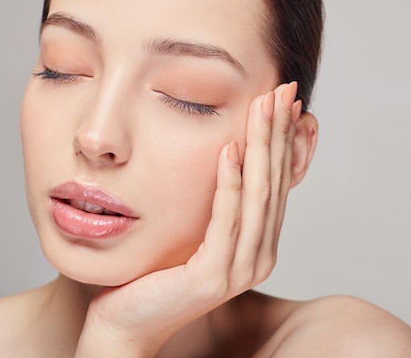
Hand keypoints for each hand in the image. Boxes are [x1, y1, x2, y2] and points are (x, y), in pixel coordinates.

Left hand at [75, 82, 302, 357]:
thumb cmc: (156, 270)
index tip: (285, 98)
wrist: (125, 321)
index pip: (278, 180)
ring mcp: (240, 269)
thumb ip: (219, 199)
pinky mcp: (214, 277)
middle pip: (274, 182)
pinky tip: (228, 149)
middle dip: (278, 132)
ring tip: (262, 106)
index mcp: (258, 242)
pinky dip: (229, 183)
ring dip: (260, 147)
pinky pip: (226, 221)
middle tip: (283, 89)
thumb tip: (230, 149)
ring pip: (258, 196)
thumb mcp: (195, 226)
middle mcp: (259, 255)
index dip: (284, 137)